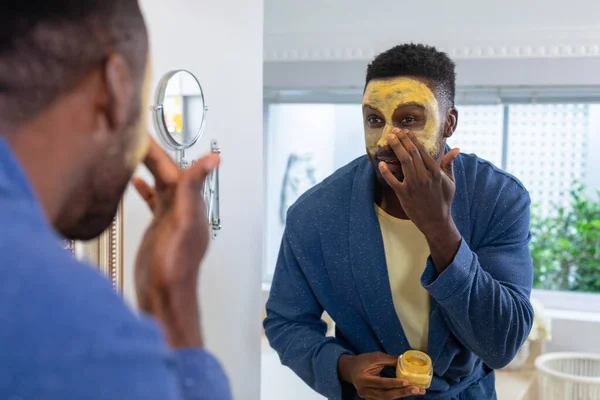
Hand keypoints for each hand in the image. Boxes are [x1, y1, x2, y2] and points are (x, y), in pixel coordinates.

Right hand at [133, 137, 219, 347]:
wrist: (165, 297)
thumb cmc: (176, 266)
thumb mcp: (184, 223)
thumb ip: (193, 190)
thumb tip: (214, 158)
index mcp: (190, 203)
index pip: (172, 168)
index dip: (156, 150)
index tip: (139, 132)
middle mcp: (183, 208)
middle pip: (166, 172)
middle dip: (150, 154)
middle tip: (131, 135)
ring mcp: (170, 218)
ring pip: (159, 184)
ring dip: (147, 168)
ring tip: (132, 152)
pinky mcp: (159, 228)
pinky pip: (153, 201)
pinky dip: (145, 189)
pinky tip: (136, 184)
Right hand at [338, 353, 425, 398]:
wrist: (350, 369)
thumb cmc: (362, 361)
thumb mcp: (374, 357)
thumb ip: (388, 360)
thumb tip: (404, 360)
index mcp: (363, 380)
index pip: (381, 383)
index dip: (394, 383)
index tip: (407, 381)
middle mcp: (365, 391)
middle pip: (386, 395)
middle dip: (402, 392)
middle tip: (416, 389)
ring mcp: (368, 397)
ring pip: (387, 399)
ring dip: (402, 395)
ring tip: (417, 391)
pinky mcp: (372, 398)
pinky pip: (386, 399)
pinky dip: (397, 395)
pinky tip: (408, 392)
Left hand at [379, 129, 461, 271]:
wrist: (436, 220)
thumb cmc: (443, 200)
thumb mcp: (450, 181)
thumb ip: (448, 164)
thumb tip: (455, 149)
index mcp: (435, 171)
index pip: (422, 151)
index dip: (413, 139)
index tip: (406, 131)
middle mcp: (424, 176)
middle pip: (412, 153)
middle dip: (403, 140)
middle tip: (395, 130)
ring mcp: (414, 185)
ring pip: (403, 162)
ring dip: (396, 148)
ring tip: (390, 138)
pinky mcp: (404, 194)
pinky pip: (393, 181)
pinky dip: (386, 172)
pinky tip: (381, 164)